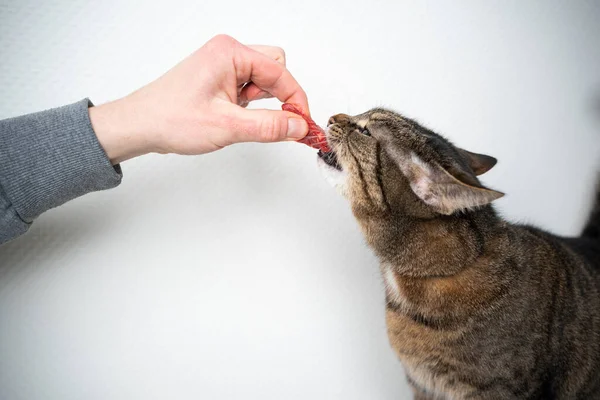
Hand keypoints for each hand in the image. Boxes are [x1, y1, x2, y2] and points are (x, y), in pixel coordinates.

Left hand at [89, 34, 309, 163]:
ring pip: (263, 79)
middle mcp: (227, 53)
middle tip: (274, 123)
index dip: (296, 99)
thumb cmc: (171, 119)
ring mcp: (223, 66)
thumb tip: (299, 126)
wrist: (140, 126)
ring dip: (263, 103)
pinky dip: (252, 107)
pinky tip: (235, 120)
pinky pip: (249, 88)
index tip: (303, 124)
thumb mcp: (227, 127)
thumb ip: (269, 126)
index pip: (280, 71)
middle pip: (276, 68)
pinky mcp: (219, 80)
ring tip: (241, 122)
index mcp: (230, 52)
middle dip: (279, 97)